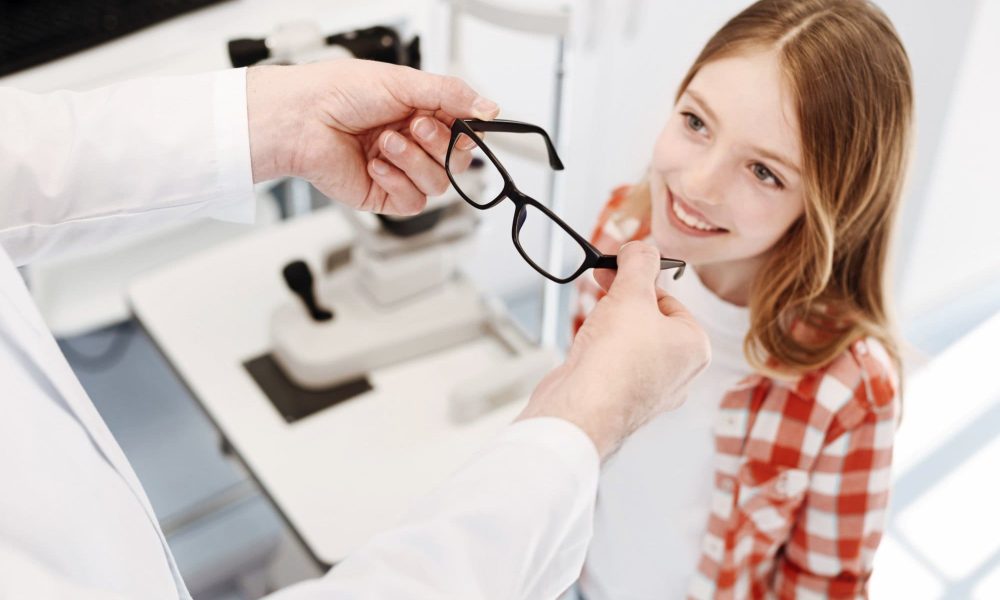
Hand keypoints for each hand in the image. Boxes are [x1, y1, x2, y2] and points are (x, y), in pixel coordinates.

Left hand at [246, 59, 498, 215]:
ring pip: (438, 184)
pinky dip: (397, 182)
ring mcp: (399, 171)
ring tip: (385, 142)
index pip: (464, 132)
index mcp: (421, 112)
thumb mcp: (405, 82)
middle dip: (438, 144)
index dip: (468, 133)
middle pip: (457, 162)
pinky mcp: (383, 195)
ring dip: (414, 161)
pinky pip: (413, 202)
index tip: (466, 125)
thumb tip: (490, 108)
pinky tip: (375, 164)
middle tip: (414, 126)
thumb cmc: (338, 93)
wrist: (302, 119)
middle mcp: (413, 143)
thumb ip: (453, 95)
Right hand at [517, 242, 710, 459]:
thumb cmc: (617, 359)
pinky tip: (585, 346)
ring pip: (631, 343)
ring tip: (593, 317)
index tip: (617, 267)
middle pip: (650, 320)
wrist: (581, 409)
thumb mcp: (632, 293)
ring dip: (609, 324)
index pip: (670, 300)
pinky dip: (599, 351)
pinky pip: (613, 365)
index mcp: (695, 347)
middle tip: (601, 282)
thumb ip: (639, 264)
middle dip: (622, 301)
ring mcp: (650, 391)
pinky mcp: (621, 401)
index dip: (640, 280)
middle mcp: (679, 373)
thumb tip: (642, 248)